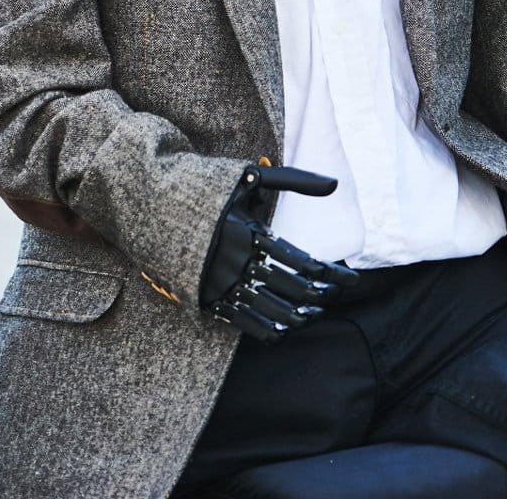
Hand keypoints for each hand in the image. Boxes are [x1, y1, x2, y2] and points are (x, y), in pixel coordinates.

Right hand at [199, 165, 358, 343]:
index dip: (332, 274)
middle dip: (321, 295)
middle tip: (334, 295)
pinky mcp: (207, 299)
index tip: (350, 279)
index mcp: (251, 233)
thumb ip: (294, 180)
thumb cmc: (211, 187)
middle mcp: (239, 262)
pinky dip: (268, 330)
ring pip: (271, 311)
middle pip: (292, 289)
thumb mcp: (251, 177)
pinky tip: (284, 329)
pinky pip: (244, 324)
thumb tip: (335, 184)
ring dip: (300, 316)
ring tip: (315, 314)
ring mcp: (222, 284)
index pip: (303, 262)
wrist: (156, 204)